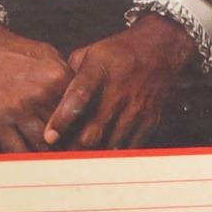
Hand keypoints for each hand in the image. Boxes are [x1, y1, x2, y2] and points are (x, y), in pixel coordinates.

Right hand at [0, 19, 73, 152]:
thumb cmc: (10, 49)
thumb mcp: (46, 53)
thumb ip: (65, 76)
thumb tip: (80, 97)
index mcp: (56, 77)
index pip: (79, 110)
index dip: (82, 122)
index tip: (83, 130)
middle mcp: (39, 95)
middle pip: (64, 129)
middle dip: (67, 138)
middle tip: (70, 146)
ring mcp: (17, 111)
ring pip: (43, 144)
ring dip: (48, 151)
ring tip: (52, 152)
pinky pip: (18, 151)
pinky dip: (27, 156)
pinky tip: (31, 154)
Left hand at [43, 15, 197, 150]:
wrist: (162, 49)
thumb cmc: (120, 51)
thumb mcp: (91, 53)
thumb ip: (69, 75)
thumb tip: (50, 97)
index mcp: (98, 71)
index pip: (78, 97)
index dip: (62, 119)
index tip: (49, 137)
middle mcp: (117, 92)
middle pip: (93, 131)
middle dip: (73, 148)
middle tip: (58, 157)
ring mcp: (135, 108)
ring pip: (110, 144)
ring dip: (92, 155)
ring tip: (76, 162)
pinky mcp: (149, 121)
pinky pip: (129, 147)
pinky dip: (114, 155)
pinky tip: (101, 157)